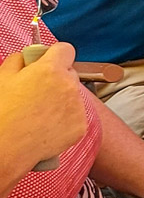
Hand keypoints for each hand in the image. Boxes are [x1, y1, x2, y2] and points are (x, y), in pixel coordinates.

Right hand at [0, 43, 88, 172]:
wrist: (5, 147)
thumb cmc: (1, 113)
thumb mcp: (2, 78)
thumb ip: (17, 61)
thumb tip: (26, 58)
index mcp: (51, 69)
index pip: (65, 49)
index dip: (55, 55)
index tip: (48, 61)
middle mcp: (69, 85)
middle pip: (69, 74)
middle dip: (57, 80)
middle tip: (37, 92)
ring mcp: (77, 107)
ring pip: (73, 96)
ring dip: (61, 101)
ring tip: (38, 114)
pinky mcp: (80, 126)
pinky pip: (75, 117)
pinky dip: (64, 121)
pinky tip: (45, 127)